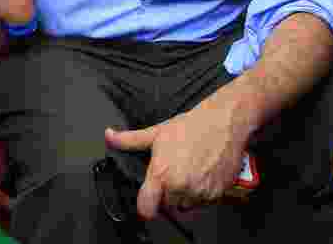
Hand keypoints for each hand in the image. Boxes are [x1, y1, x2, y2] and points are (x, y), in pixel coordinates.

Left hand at [104, 86, 254, 220]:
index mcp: (161, 174)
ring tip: (189, 171)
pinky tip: (203, 173)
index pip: (146, 208)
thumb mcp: (156, 132)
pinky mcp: (217, 194)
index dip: (145, 205)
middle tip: (175, 173)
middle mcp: (180, 186)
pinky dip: (204, 193)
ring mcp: (200, 191)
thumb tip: (109, 136)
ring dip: (186, 194)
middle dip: (168, 193)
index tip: (148, 198)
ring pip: (187, 205)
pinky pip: (205, 202)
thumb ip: (130, 140)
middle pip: (167, 205)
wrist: (222, 123)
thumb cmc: (190, 127)